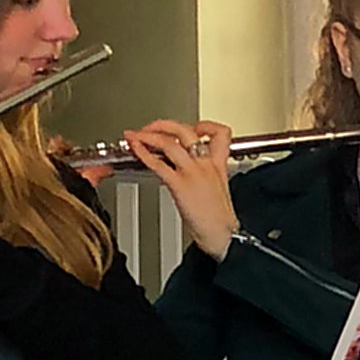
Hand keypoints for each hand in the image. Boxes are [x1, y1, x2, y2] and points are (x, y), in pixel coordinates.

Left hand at [120, 120, 240, 258]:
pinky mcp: (180, 185)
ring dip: (148, 135)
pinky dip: (143, 153)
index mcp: (217, 164)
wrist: (223, 236)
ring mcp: (192, 172)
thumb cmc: (219, 219)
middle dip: (164, 124)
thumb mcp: (218, 189)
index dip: (203, 125)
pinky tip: (136, 149)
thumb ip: (204, 174)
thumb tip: (186, 169)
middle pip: (186, 130)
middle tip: (151, 127)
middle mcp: (205, 164)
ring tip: (137, 135)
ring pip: (169, 142)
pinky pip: (158, 163)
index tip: (190, 128)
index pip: (219, 132)